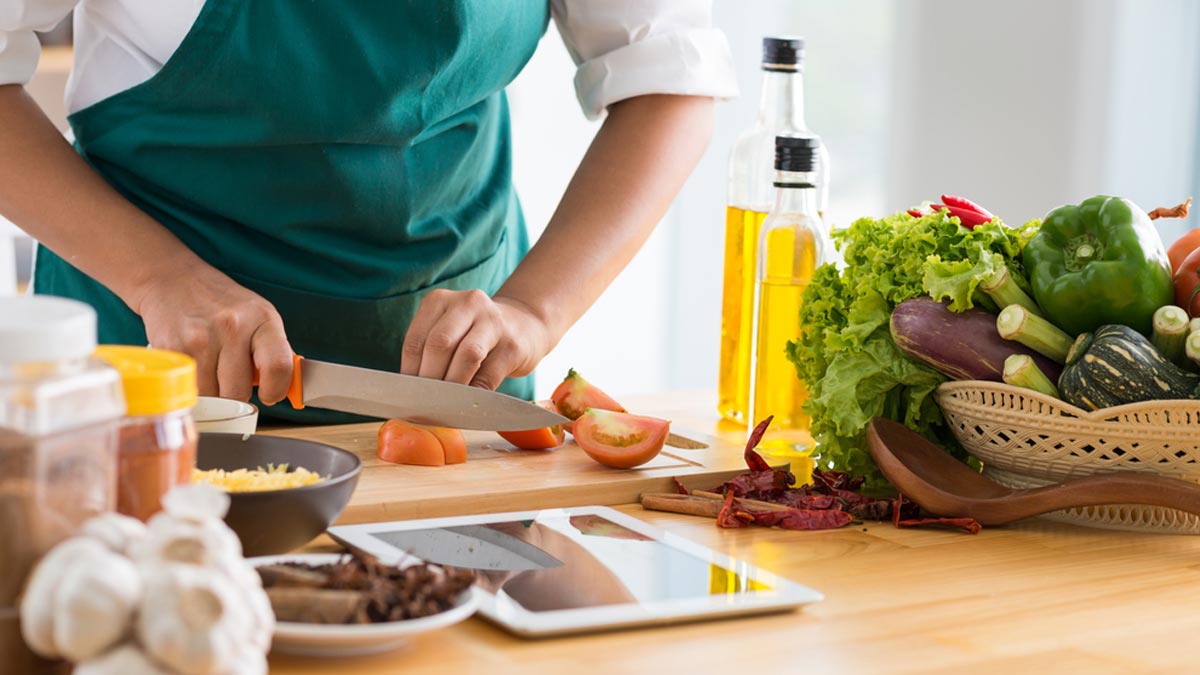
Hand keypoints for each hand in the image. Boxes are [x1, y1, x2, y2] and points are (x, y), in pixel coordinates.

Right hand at [135, 264, 294, 403]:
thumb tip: (285, 388)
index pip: (278, 367)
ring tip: (207, 366)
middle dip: (235, 393)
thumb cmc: (219, 302)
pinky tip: (191, 365)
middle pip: (238, 392)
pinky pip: (187, 389)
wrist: (172, 278)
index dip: (276, 390)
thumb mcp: (257, 317)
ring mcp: (200, 338)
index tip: (269, 395)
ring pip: (211, 396)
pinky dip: (190, 385)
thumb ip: (272, 351)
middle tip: (228, 376)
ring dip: (210, 391)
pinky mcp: (173, 349)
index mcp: (262, 317)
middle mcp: (232, 326)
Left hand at [400, 290, 551, 389]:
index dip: (409, 372)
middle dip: (429, 380)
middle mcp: (467, 303)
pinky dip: (475, 394)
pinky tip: (468, 404)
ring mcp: (493, 321)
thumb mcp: (449, 332)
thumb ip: (430, 353)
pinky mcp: (513, 345)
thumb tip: (412, 393)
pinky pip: (489, 374)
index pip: (416, 340)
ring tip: (445, 405)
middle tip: (425, 404)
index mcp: (440, 300)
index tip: (409, 396)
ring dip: (453, 386)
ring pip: (467, 355)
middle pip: (439, 344)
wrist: (524, 325)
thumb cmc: (475, 336)